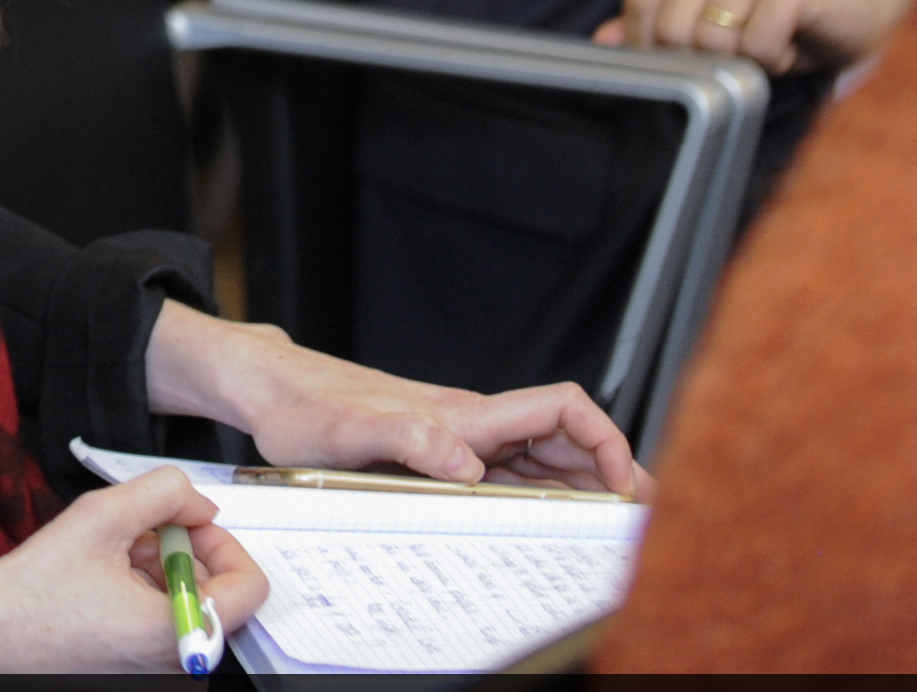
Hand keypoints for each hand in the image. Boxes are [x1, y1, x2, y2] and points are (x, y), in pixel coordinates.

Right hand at [0, 467, 264, 672]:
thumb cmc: (34, 591)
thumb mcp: (101, 517)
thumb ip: (164, 492)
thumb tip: (199, 503)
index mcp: (176, 631)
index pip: (250, 586)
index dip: (224, 541)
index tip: (186, 523)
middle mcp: (177, 661)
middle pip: (218, 593)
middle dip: (184, 549)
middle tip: (140, 530)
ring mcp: (157, 670)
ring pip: (189, 606)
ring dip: (162, 569)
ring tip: (113, 553)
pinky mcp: (137, 671)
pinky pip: (165, 625)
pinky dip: (146, 593)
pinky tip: (104, 577)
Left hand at [153, 309, 650, 495]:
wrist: (272, 391)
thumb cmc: (304, 404)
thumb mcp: (346, 429)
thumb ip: (405, 437)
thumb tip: (465, 462)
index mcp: (464, 413)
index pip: (560, 409)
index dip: (604, 440)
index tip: (624, 485)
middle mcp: (472, 423)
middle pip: (567, 439)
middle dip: (612, 473)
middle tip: (643, 520)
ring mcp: (461, 440)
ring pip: (544, 461)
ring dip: (583, 490)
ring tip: (614, 526)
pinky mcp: (443, 457)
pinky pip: (510, 477)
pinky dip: (543, 498)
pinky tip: (553, 523)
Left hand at [595, 0, 916, 72]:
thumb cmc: (792, 3)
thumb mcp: (722, 10)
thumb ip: (663, 19)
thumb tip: (603, 41)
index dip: (650, 45)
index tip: (682, 64)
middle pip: (672, 26)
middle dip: (703, 59)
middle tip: (740, 54)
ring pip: (712, 38)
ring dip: (744, 60)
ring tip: (772, 42)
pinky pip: (758, 44)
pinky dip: (776, 59)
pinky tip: (795, 40)